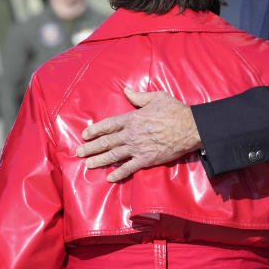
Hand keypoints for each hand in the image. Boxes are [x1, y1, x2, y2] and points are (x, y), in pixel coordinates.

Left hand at [76, 87, 201, 181]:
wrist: (190, 128)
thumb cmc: (174, 110)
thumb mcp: (156, 97)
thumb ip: (138, 96)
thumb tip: (126, 90)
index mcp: (132, 118)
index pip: (108, 125)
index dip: (95, 130)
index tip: (85, 134)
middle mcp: (131, 134)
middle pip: (107, 141)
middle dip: (91, 147)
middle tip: (79, 152)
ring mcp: (138, 148)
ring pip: (114, 155)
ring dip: (99, 160)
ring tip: (88, 165)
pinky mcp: (147, 160)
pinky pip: (129, 168)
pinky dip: (119, 174)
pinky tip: (110, 178)